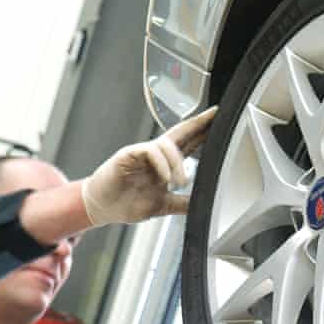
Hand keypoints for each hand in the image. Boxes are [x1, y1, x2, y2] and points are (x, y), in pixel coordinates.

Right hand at [81, 107, 216, 225]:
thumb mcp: (163, 205)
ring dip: (178, 164)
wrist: (102, 209)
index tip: (220, 122)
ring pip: (168, 145)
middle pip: (181, 132)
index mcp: (166, 163)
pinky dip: (162, 164)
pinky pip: (150, 151)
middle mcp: (156, 154)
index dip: (204, 132)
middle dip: (199, 123)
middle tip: (215, 114)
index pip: (189, 142)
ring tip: (179, 182)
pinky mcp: (128, 155)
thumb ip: (183, 204)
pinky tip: (165, 178)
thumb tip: (204, 205)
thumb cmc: (127, 202)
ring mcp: (142, 153)